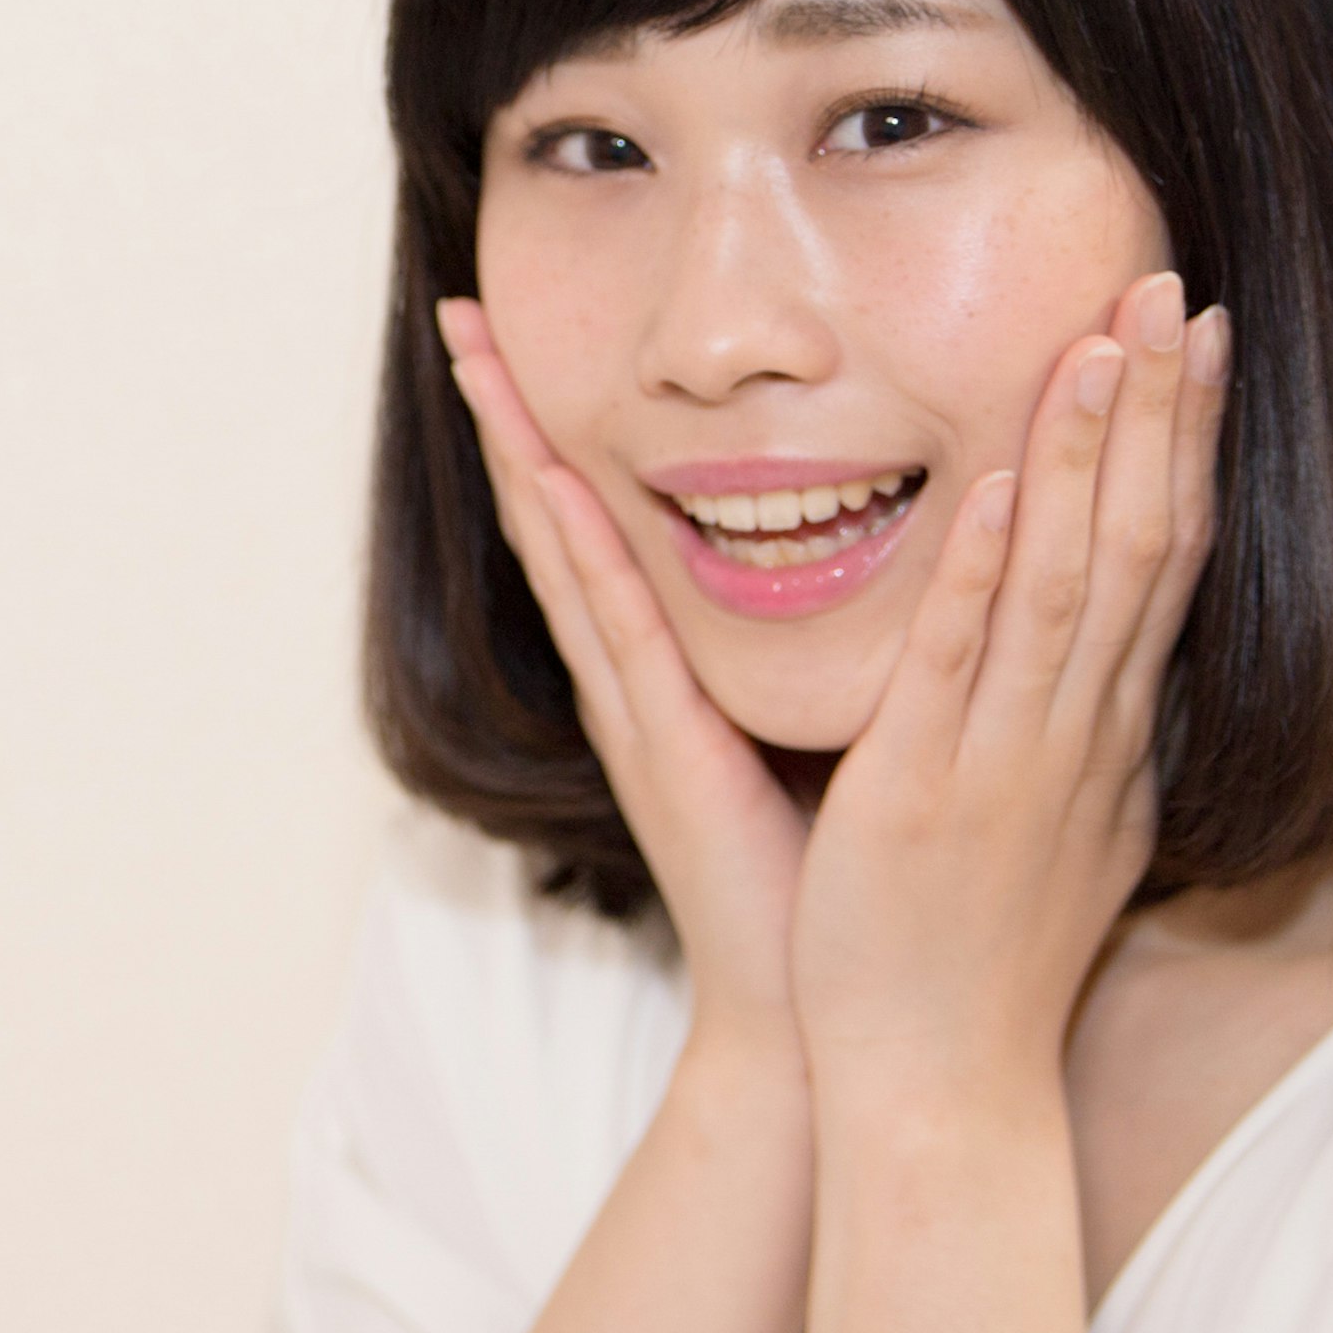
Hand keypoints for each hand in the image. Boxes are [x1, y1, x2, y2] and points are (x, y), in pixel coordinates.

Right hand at [437, 298, 809, 1068]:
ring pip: (563, 554)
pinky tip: (565, 478)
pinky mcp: (664, 752)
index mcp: (669, 671)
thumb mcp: (826, 730)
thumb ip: (825, 651)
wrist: (832, 1019)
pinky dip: (586, 550)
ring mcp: (635, 713)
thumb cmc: (834, 881)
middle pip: (553, 517)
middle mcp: (634, 679)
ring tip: (476, 363)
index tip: (521, 336)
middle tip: (461, 313)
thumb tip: (871, 558)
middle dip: (506, 414)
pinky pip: (622, 632)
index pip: (599, 522)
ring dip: (518, 452)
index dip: (557, 428)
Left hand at [786, 272, 1232, 1101]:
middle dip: (1161, 410)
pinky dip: (994, 573)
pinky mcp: (931, 792)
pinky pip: (970, 665)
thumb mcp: (1058, 827)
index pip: (1164, 557)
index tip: (1201, 332)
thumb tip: (1115, 668)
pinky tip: (1008, 485)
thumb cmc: (980, 960)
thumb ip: (1079, 736)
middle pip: (1142, 542)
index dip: (1184, 440)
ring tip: (1104, 338)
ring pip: (1072, 582)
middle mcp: (1079, 733)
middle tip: (1179, 284)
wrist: (942, 1088)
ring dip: (1090, 456)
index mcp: (1101, 734)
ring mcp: (1013, 760)